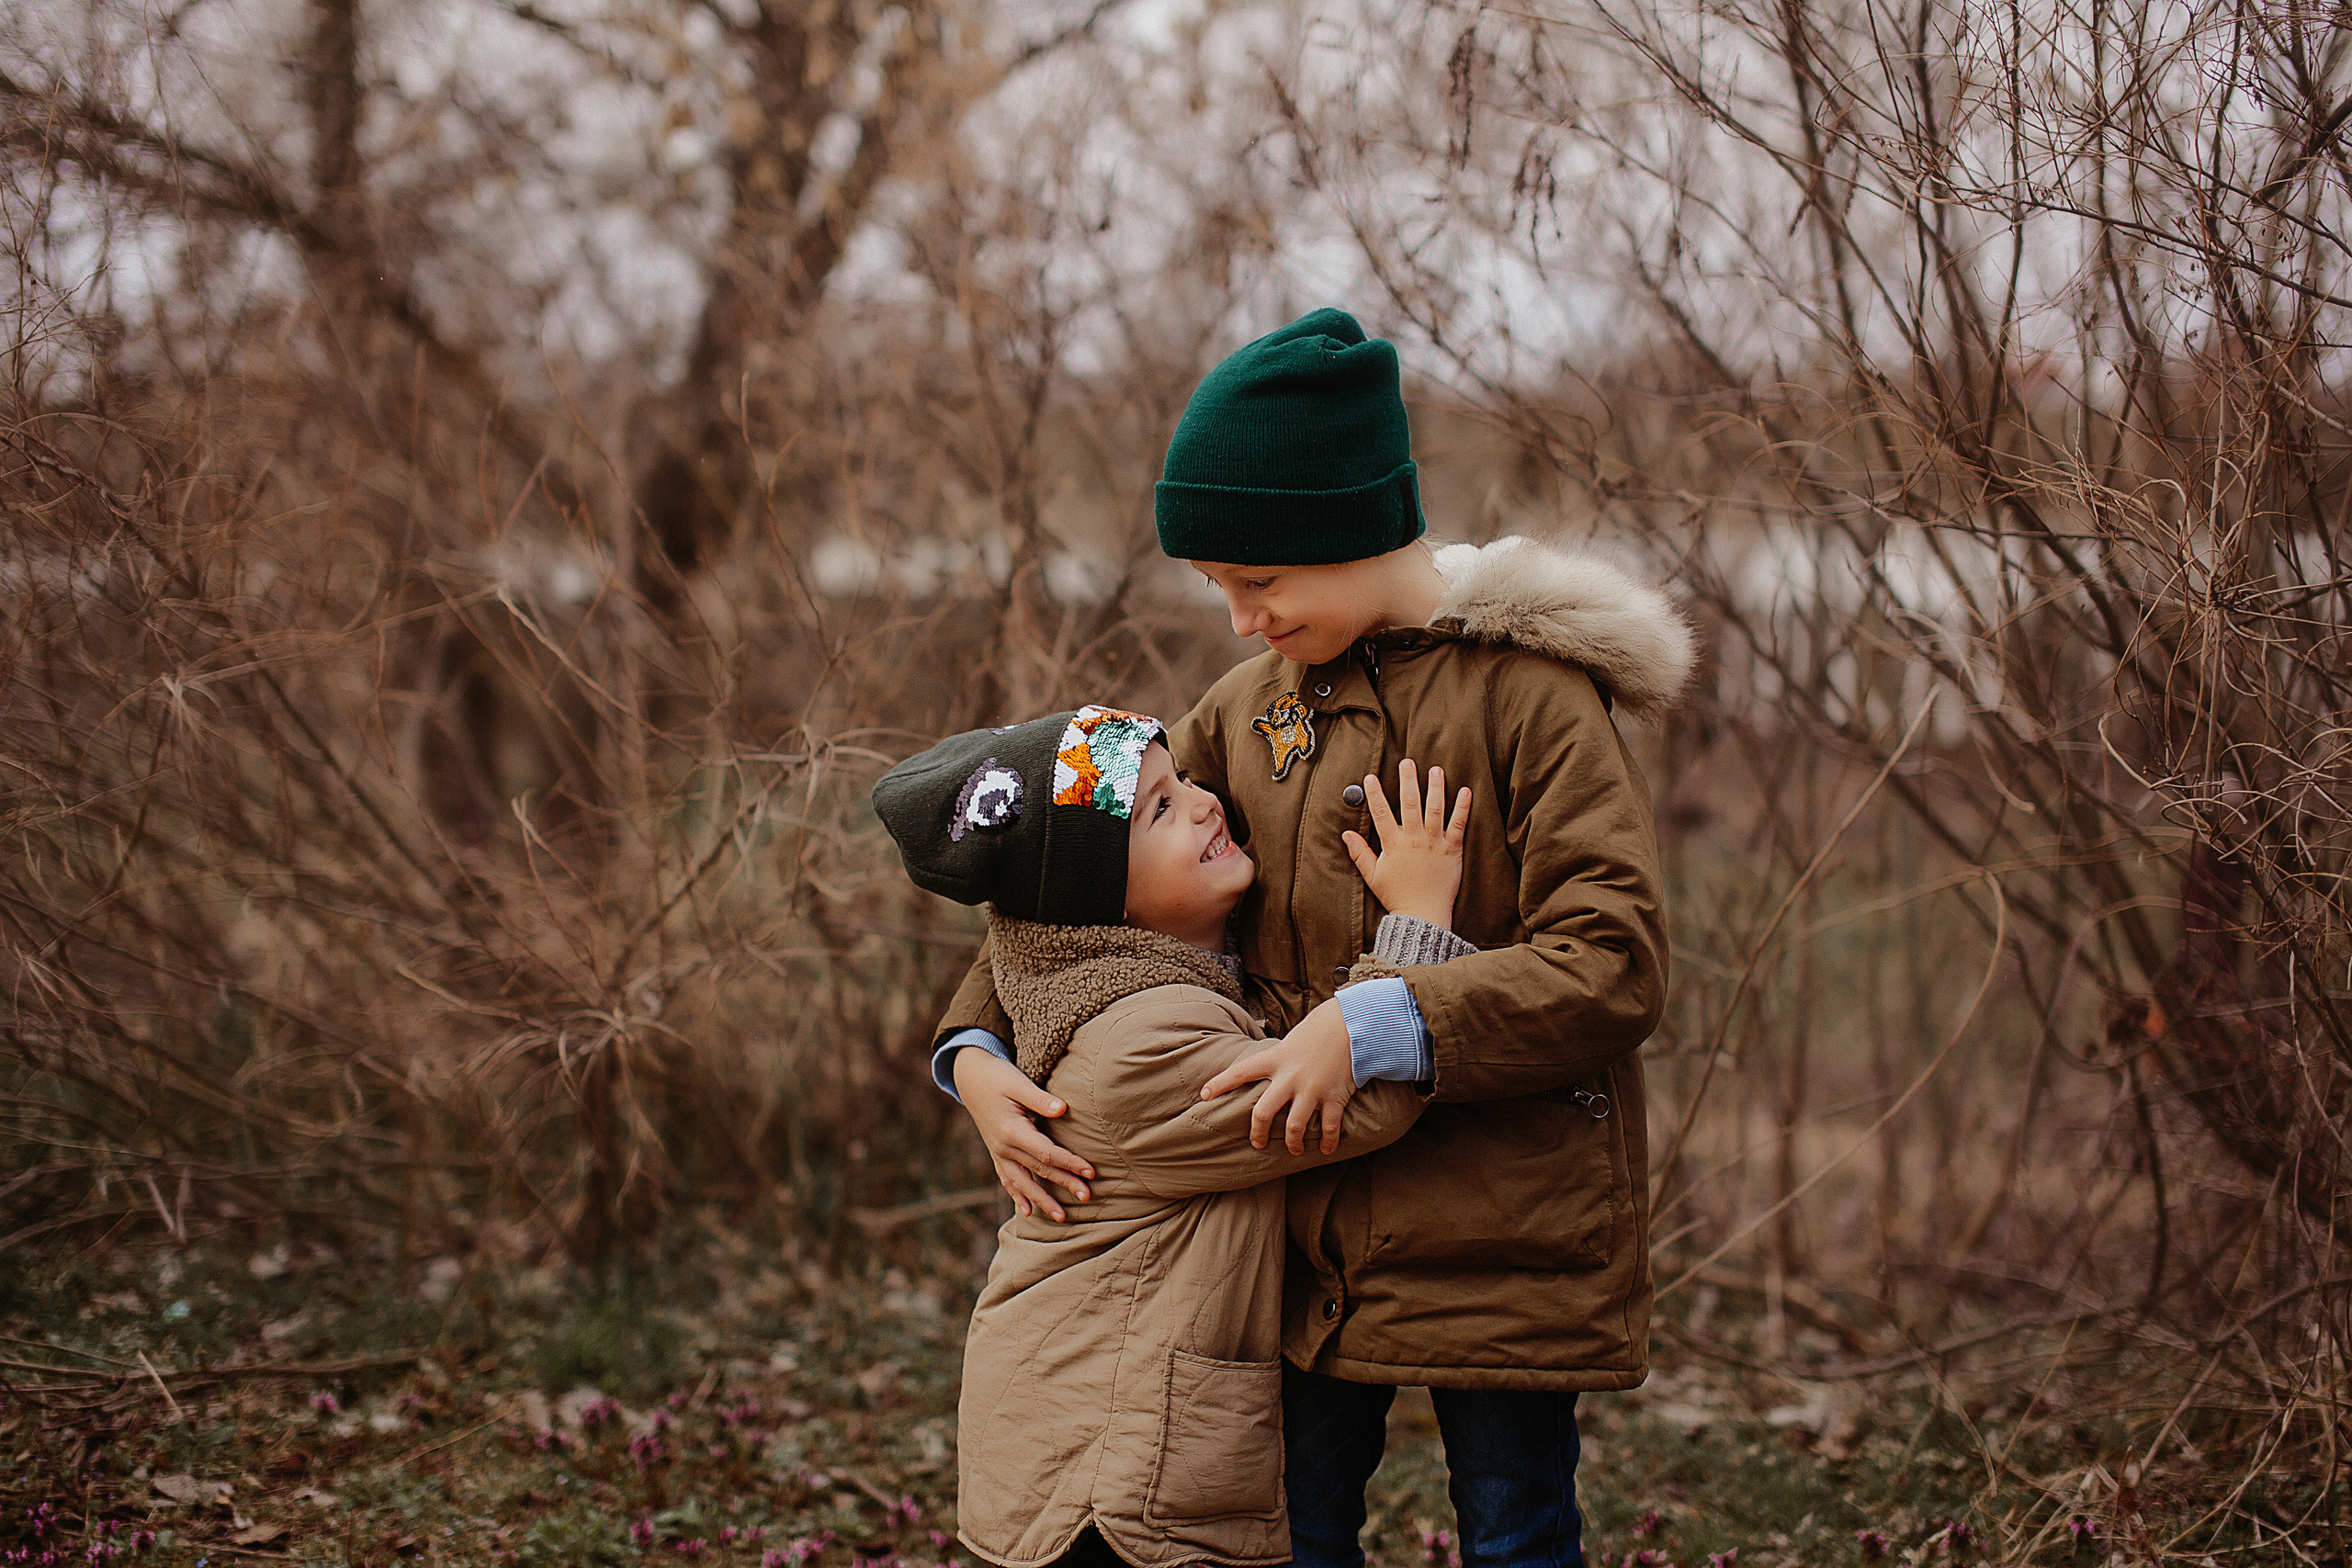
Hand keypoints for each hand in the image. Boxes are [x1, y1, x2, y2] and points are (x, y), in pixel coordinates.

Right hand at [952, 1048, 1095, 1221]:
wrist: (969, 1077)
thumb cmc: (997, 1076)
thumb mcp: (1017, 1082)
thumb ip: (1040, 1098)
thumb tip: (1063, 1109)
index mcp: (1012, 1130)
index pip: (1046, 1153)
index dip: (1069, 1163)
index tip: (1090, 1172)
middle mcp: (1004, 1147)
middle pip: (1039, 1170)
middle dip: (1064, 1184)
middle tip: (1087, 1197)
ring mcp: (998, 1152)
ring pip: (1022, 1182)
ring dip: (1042, 1200)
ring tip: (1061, 1217)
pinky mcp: (996, 1152)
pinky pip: (1007, 1179)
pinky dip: (1017, 1195)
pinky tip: (1027, 1211)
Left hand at [1197, 999, 1355, 1153]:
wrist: (1350, 1024)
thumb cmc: (1317, 1031)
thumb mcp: (1288, 1042)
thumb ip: (1275, 1060)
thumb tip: (1261, 1072)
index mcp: (1275, 1059)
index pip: (1240, 1072)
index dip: (1219, 1084)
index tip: (1203, 1095)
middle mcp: (1290, 1076)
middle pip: (1263, 1112)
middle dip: (1257, 1133)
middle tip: (1257, 1143)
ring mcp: (1312, 1088)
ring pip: (1294, 1126)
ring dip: (1293, 1142)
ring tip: (1294, 1149)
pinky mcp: (1334, 1096)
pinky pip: (1329, 1126)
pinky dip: (1328, 1141)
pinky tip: (1326, 1149)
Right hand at [1341, 758, 1471, 926]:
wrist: (1423, 915)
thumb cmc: (1397, 896)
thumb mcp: (1373, 876)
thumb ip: (1360, 853)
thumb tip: (1345, 834)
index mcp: (1393, 845)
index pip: (1381, 813)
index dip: (1374, 794)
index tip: (1370, 777)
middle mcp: (1414, 839)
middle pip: (1410, 803)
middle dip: (1408, 780)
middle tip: (1407, 761)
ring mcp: (1434, 843)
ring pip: (1435, 809)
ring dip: (1436, 787)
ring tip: (1436, 769)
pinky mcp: (1452, 849)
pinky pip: (1459, 824)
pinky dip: (1463, 807)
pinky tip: (1465, 790)